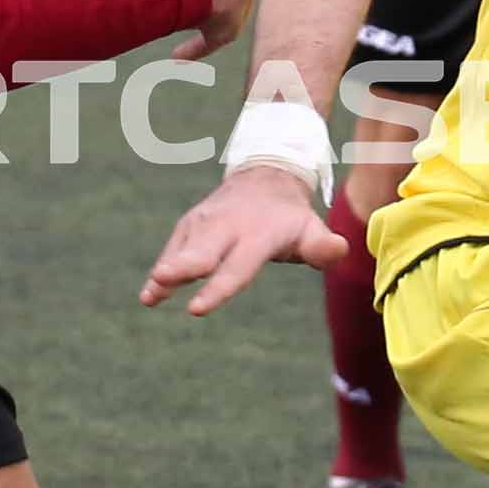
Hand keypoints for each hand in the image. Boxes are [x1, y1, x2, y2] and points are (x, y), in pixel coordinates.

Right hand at [139, 164, 352, 316]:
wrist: (264, 177)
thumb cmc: (289, 217)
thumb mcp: (311, 227)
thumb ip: (322, 246)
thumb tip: (340, 249)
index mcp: (256, 234)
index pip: (236, 267)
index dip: (216, 289)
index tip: (196, 309)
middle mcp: (225, 227)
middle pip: (200, 253)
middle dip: (181, 267)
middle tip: (161, 279)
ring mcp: (203, 224)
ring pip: (181, 251)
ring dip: (165, 273)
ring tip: (148, 296)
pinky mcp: (188, 226)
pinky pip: (172, 251)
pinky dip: (162, 271)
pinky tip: (149, 295)